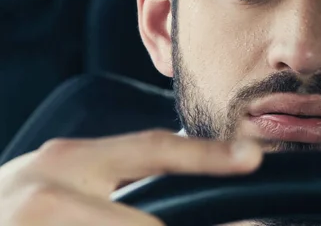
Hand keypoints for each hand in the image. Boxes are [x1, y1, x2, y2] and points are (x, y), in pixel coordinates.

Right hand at [0, 130, 262, 225]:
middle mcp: (51, 194)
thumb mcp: (55, 179)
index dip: (205, 155)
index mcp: (68, 162)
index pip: (151, 149)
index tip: (251, 157)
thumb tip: (173, 176)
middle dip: (191, 225)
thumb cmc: (13, 206)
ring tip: (192, 222)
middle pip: (147, 224)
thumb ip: (107, 174)